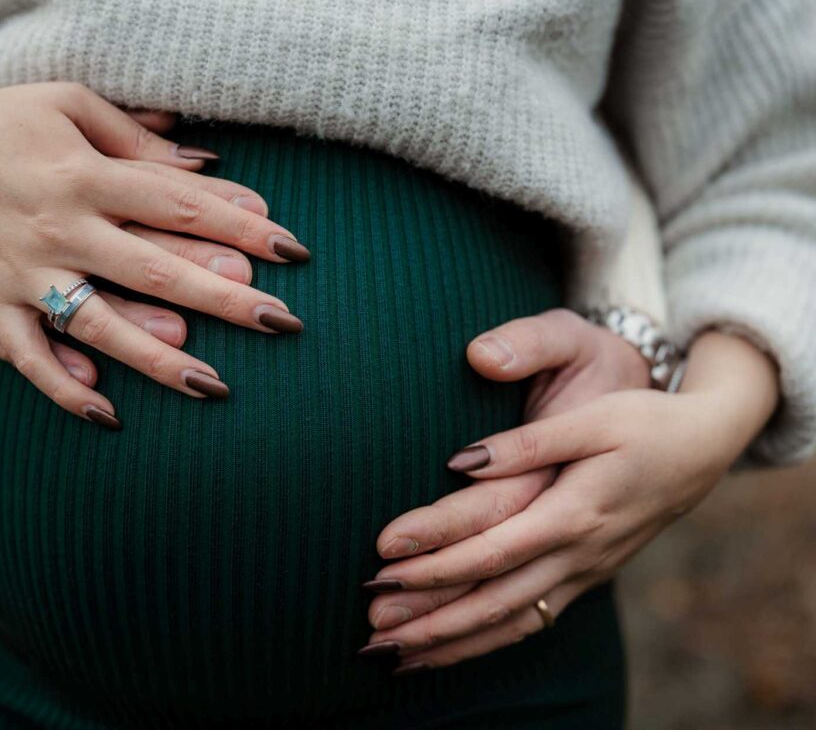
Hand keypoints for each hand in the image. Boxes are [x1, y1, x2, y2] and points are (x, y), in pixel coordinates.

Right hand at [0, 81, 309, 426]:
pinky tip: (106, 414)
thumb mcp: (68, 104)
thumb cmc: (1, 123)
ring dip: (156, 356)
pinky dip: (61, 386)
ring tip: (213, 385)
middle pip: (151, 269)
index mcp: (84, 173)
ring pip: (97, 323)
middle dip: (222, 298)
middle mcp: (57, 226)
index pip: (176, 203)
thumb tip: (206, 164)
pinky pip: (26, 354)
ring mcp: (21, 272)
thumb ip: (137, 137)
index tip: (292, 251)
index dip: (239, 226)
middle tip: (282, 323)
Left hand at [361, 309, 648, 643]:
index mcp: (573, 511)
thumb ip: (526, 441)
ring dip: (450, 643)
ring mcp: (583, 574)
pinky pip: (529, 624)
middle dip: (429, 618)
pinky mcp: (583, 579)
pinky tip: (446, 653)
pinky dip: (484, 643)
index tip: (381, 559)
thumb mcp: (591, 418)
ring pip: (509, 622)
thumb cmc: (643, 422)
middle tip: (370, 626)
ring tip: (392, 654)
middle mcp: (577, 554)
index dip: (435, 559)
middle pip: (493, 598)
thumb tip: (461, 460)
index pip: (491, 547)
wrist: (703, 449)